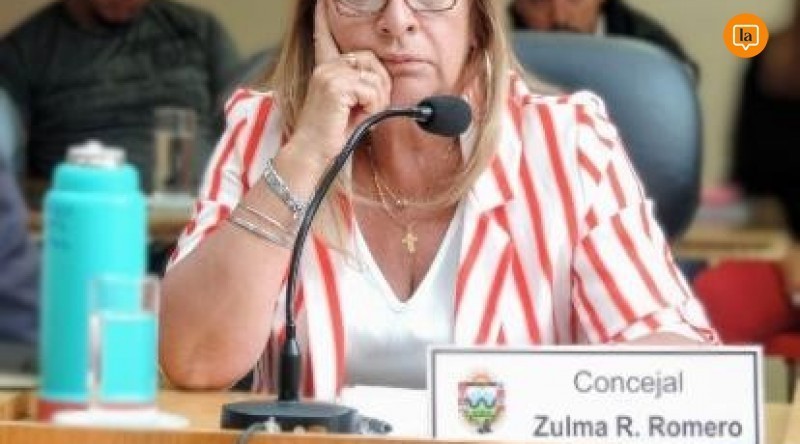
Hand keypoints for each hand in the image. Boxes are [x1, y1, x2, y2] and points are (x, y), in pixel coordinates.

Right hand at [290, 1, 391, 164]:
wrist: (312, 154)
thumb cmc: (330, 136)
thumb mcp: (349, 107)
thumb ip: (359, 89)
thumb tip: (381, 81)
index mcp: (325, 70)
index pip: (325, 38)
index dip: (323, 20)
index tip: (323, 2)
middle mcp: (326, 68)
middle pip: (369, 59)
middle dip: (380, 84)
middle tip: (372, 106)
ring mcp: (329, 76)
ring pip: (374, 77)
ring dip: (377, 101)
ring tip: (362, 116)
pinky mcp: (335, 87)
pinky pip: (371, 91)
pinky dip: (372, 108)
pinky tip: (357, 118)